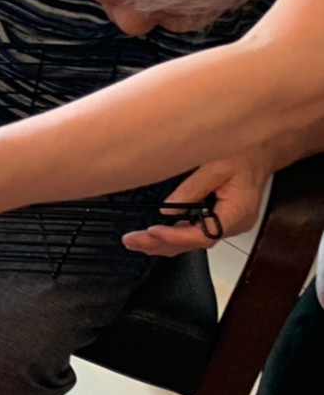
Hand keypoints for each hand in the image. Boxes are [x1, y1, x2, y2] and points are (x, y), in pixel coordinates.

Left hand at [122, 156, 268, 256]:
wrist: (261, 150)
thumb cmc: (244, 154)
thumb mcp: (214, 166)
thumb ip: (191, 189)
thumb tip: (168, 211)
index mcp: (237, 212)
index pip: (203, 235)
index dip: (175, 236)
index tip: (151, 232)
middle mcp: (235, 224)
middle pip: (194, 243)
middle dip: (160, 244)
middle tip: (132, 241)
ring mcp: (230, 224)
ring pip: (193, 241)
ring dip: (164, 243)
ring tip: (136, 242)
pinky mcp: (223, 220)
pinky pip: (197, 233)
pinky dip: (175, 236)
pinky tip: (155, 236)